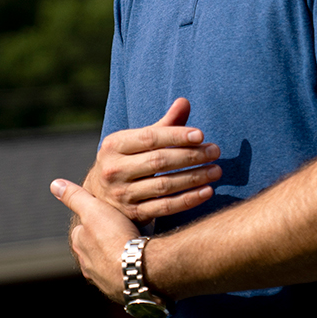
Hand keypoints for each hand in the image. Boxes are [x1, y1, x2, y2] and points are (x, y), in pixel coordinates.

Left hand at [51, 178, 140, 300]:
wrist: (138, 269)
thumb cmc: (115, 237)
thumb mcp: (94, 209)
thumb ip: (75, 197)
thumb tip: (55, 184)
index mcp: (80, 245)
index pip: (82, 229)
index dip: (95, 221)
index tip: (107, 216)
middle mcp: (88, 265)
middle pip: (94, 249)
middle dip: (104, 242)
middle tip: (121, 231)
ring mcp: (104, 280)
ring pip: (108, 265)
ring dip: (117, 258)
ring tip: (132, 248)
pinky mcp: (122, 291)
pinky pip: (124, 278)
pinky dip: (129, 271)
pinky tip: (140, 264)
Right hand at [85, 97, 221, 222]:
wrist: (100, 195)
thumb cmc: (126, 160)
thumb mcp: (136, 141)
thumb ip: (163, 124)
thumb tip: (184, 102)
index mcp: (114, 145)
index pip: (150, 138)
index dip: (176, 135)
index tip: (201, 135)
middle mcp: (114, 170)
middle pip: (159, 161)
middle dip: (191, 156)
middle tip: (215, 151)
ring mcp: (122, 195)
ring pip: (164, 185)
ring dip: (194, 178)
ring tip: (216, 171)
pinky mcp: (133, 215)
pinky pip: (165, 207)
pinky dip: (188, 200)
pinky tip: (207, 191)